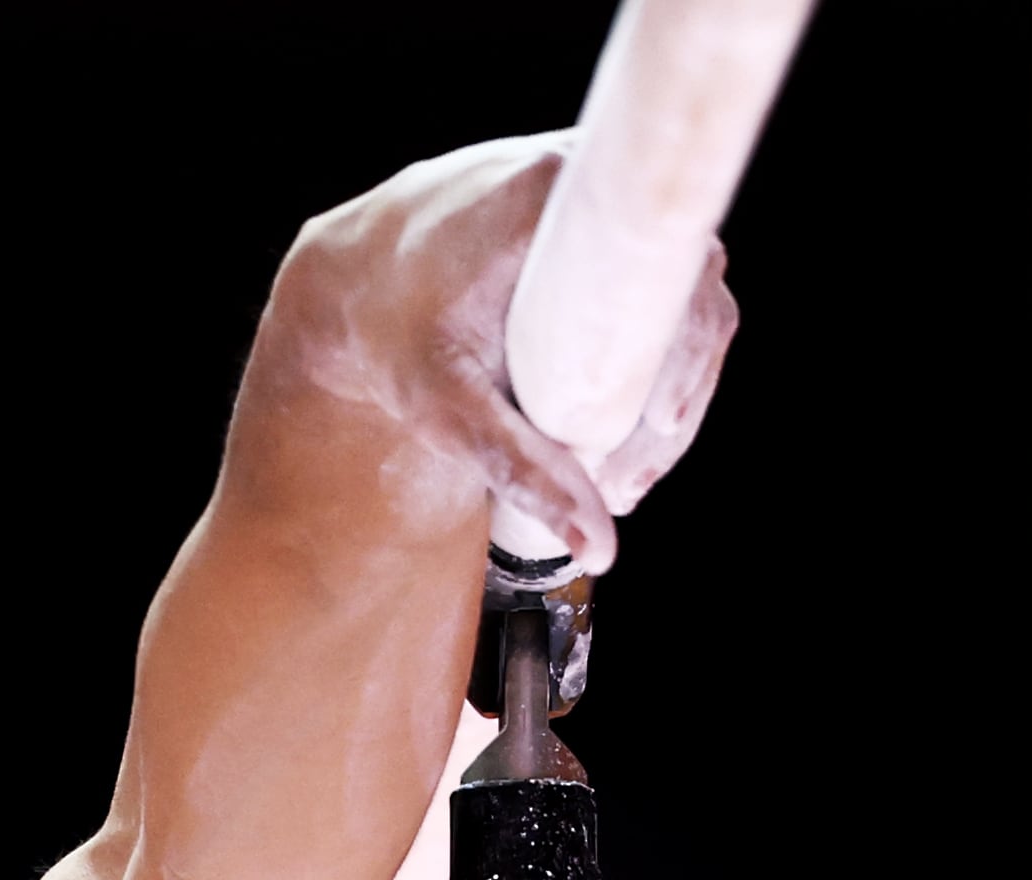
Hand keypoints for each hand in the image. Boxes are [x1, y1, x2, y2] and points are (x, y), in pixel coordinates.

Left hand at [260, 135, 738, 572]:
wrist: (346, 276)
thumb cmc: (389, 336)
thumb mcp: (446, 407)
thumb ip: (521, 470)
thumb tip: (599, 551)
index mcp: (556, 199)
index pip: (671, 283)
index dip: (685, 363)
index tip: (655, 431)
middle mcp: (585, 176)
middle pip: (681, 292)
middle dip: (666, 397)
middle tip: (623, 485)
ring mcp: (593, 189)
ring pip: (669, 294)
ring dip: (657, 383)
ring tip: (614, 474)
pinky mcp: (589, 216)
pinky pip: (643, 285)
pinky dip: (636, 353)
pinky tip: (611, 427)